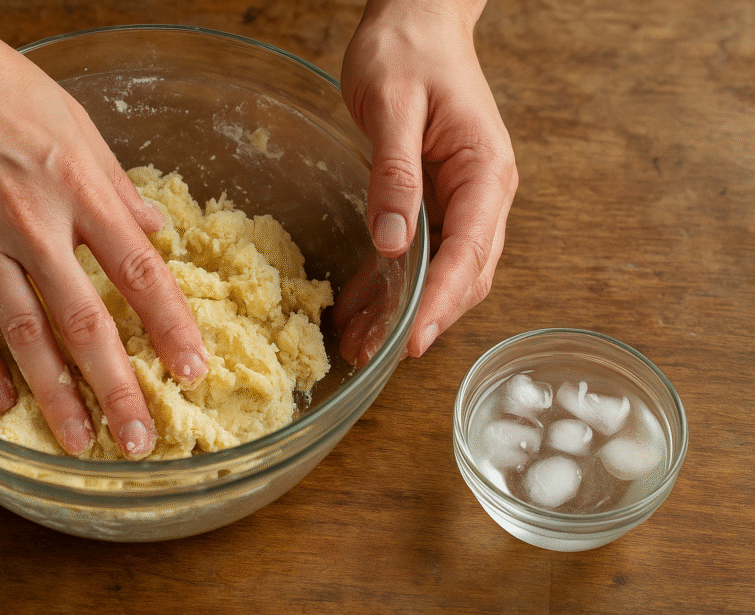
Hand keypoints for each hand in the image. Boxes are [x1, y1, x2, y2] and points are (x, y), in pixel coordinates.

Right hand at [0, 2, 207, 456]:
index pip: (139, 273)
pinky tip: (4, 402)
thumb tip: (155, 231)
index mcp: (80, 192)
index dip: (170, 326)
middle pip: (83, 321)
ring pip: (22, 335)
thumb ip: (118, 189)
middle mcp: (33, 226)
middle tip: (138, 439)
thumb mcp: (80, 128)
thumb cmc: (5, 90)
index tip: (191, 369)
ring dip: (54, 395)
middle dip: (115, 386)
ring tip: (79, 442)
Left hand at [337, 0, 517, 363]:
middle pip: (462, 275)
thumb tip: (394, 241)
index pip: (469, 253)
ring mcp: (460, 201)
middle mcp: (481, 195)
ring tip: (357, 344)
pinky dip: (390, 286)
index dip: (440, 303)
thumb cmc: (408, 49)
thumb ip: (394, 173)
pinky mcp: (433, 201)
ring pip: (439, 274)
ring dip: (402, 311)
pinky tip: (357, 309)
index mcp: (484, 172)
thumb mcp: (393, 104)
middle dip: (420, 319)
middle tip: (374, 354)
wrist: (416, 18)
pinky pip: (416, 256)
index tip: (412, 342)